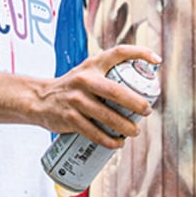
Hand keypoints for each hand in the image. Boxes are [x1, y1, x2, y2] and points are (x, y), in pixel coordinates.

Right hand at [32, 44, 160, 148]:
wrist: (39, 99)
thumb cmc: (72, 87)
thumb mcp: (87, 72)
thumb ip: (109, 74)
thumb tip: (142, 88)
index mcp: (92, 64)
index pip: (118, 52)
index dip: (140, 53)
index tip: (157, 61)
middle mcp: (84, 80)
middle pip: (116, 91)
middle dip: (136, 103)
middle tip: (147, 111)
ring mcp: (76, 99)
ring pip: (107, 116)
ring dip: (125, 127)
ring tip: (134, 132)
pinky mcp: (69, 118)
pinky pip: (93, 132)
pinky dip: (108, 140)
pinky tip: (117, 143)